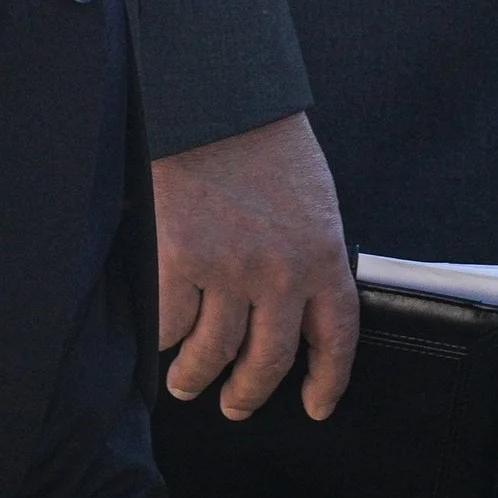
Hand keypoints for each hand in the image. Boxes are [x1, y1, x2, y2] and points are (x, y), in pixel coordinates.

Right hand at [151, 111, 358, 422]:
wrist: (215, 93)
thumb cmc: (260, 131)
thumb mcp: (309, 193)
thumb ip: (305, 248)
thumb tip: (291, 299)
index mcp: (322, 253)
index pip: (336, 336)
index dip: (328, 380)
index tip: (316, 404)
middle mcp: (280, 273)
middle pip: (269, 362)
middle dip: (250, 392)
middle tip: (235, 402)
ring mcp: (229, 270)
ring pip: (214, 355)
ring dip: (197, 377)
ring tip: (187, 381)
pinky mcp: (180, 261)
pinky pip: (170, 325)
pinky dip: (163, 339)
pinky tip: (161, 338)